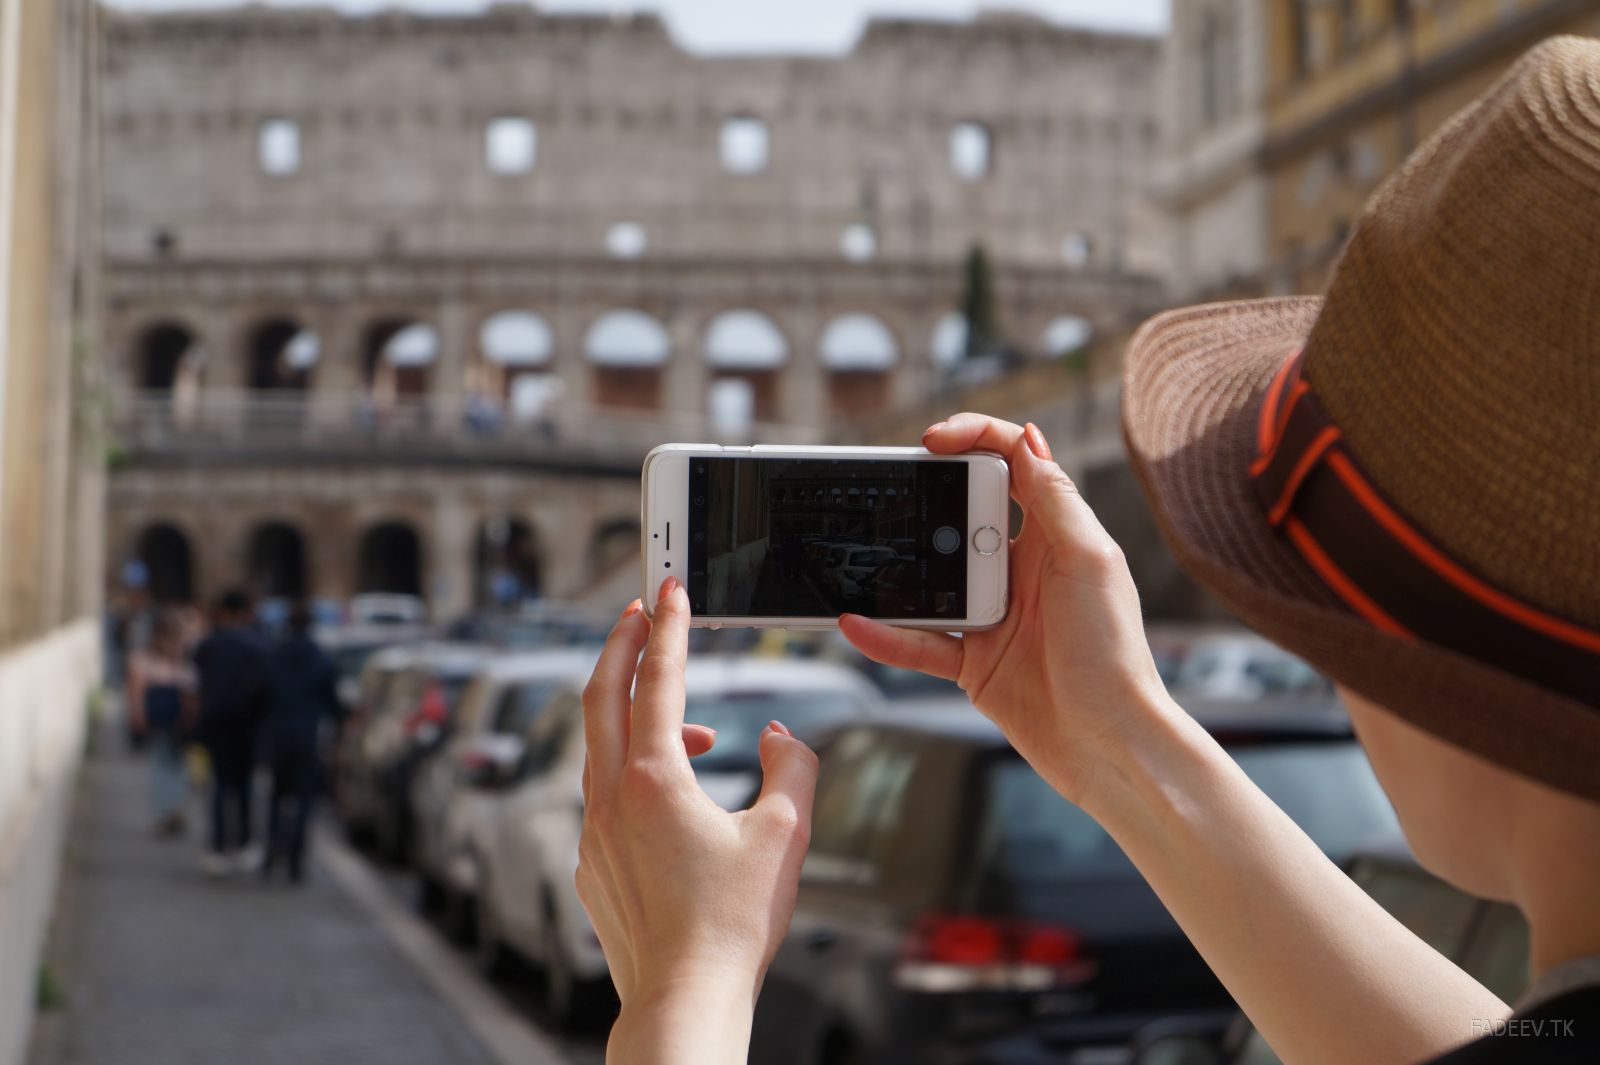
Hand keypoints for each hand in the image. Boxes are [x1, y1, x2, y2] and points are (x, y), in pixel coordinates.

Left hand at [578, 578, 819, 1063]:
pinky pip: (605, 793)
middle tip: (638, 613)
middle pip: (602, 696)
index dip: (667, 628)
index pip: (657, 680)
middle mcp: (611, 798)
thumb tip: (782, 737)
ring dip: (638, 717)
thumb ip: (793, 767)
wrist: (685, 998)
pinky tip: (674, 795)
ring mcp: (593, 833)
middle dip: (620, 646)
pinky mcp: (592, 864)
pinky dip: (633, 770)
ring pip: (603, 748)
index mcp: (654, 780)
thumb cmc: (732, 925)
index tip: (669, 590)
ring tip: (691, 727)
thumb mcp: (786, 834)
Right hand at [839, 415, 1169, 804]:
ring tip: (860, 559)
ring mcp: (992, 616)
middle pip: (958, 517)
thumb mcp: (1090, 561)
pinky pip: (918, 642)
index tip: (933, 442)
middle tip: (890, 500)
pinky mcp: (972, 662)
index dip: (974, 440)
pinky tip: (857, 624)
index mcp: (1054, 535)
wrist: (1110, 744)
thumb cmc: (1114, 653)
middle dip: (923, 505)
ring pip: (929, 581)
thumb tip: (1028, 437)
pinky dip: (886, 636)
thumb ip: (1054, 500)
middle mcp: (1020, 569)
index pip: (1011, 465)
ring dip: (894, 572)